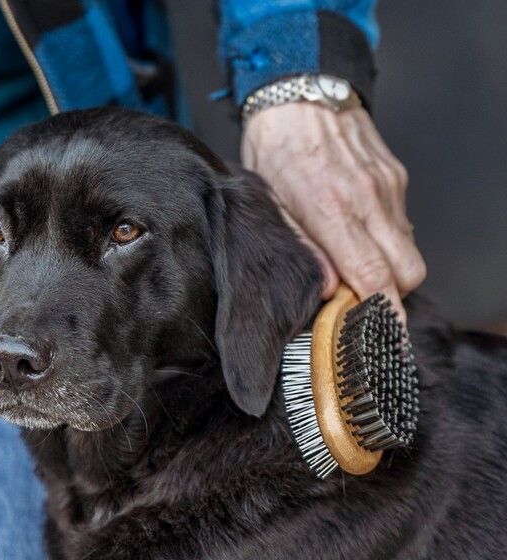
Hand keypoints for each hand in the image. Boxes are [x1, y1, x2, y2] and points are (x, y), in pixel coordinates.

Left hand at [241, 102, 425, 324]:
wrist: (298, 95)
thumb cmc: (275, 151)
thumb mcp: (271, 205)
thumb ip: (303, 249)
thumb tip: (330, 290)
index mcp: (332, 210)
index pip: (374, 277)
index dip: (386, 316)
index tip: (389, 343)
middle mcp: (369, 200)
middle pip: (406, 273)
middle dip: (392, 298)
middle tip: (363, 303)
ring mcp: (388, 187)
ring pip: (410, 250)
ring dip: (391, 269)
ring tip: (359, 266)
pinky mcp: (396, 177)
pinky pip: (404, 224)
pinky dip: (389, 240)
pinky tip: (362, 233)